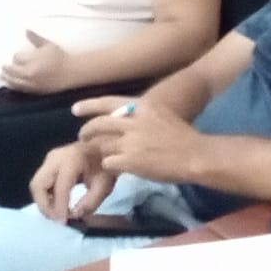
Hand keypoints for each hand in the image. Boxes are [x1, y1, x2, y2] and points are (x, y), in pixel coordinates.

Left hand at [0, 29, 70, 92]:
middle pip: (12, 71)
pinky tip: (10, 84)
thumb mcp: (48, 45)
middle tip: (2, 67)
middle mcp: (30, 73)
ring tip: (2, 76)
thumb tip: (26, 30)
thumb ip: (35, 38)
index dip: (16, 57)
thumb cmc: (60, 57)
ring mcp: (32, 83)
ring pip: (14, 82)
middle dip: (7, 69)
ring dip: (7, 79)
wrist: (71, 72)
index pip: (17, 58)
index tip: (17, 56)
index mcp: (32, 60)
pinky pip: (21, 89)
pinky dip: (14, 86)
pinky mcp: (35, 90)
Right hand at [28, 142, 115, 223]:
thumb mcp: (104, 186)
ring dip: (43, 202)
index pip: (60, 187)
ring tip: (56, 214)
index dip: (59, 206)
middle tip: (56, 219)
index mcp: (72, 160)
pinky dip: (44, 196)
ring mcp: (49, 159)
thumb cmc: (105, 167)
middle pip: (38, 185)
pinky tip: (56, 204)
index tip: (63, 222)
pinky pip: (40, 182)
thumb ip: (90, 202)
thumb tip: (73, 215)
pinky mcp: (47, 163)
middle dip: (44, 206)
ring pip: (36, 184)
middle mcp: (55, 158)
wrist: (103, 148)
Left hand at [72, 97, 202, 182]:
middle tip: (83, 138)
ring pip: (102, 144)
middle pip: (99, 124)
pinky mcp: (130, 160)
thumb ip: (141, 116)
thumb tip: (123, 119)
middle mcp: (134, 121)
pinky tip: (114, 168)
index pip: (108, 102)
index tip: (75, 109)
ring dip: (99, 151)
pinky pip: (108, 162)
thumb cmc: (183, 137)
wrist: (196, 155)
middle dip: (87, 131)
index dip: (88, 105)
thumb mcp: (162, 115)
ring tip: (100, 156)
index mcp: (142, 106)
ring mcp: (131, 141)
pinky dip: (108, 165)